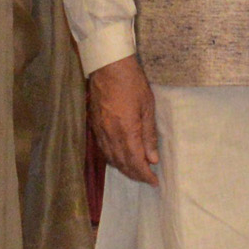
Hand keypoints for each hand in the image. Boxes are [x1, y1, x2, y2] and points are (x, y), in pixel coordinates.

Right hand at [85, 59, 163, 186]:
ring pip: (111, 158)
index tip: (154, 182)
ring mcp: (100, 131)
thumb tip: (152, 158)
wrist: (108, 66)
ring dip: (124, 168)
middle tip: (147, 179)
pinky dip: (113, 158)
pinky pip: (103, 149)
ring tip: (136, 172)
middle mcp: (110, 135)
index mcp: (126, 131)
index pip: (136, 161)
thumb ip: (149, 135)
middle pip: (122, 163)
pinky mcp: (94, 125)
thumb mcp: (147, 107)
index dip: (145, 175)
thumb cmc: (132, 83)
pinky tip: (119, 158)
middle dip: (135, 174)